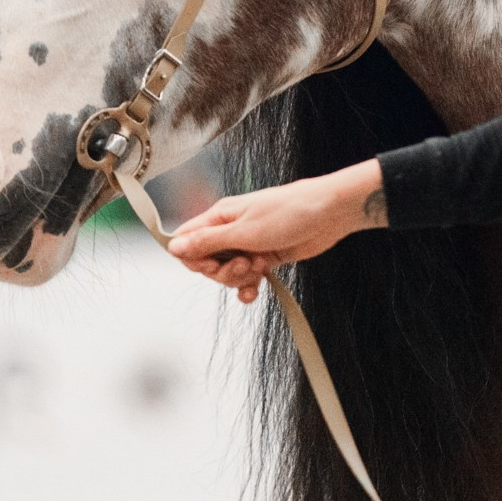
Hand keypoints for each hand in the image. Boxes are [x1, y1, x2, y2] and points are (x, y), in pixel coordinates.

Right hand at [166, 158, 386, 303]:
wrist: (328, 214)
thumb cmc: (288, 212)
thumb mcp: (243, 230)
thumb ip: (207, 241)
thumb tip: (173, 247)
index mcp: (220, 217)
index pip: (188, 242)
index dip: (193, 260)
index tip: (209, 266)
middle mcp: (231, 230)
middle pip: (208, 263)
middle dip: (222, 272)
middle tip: (244, 264)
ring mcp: (248, 244)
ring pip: (228, 273)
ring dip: (240, 278)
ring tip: (259, 267)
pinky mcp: (265, 257)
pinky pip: (247, 278)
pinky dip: (250, 286)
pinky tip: (257, 288)